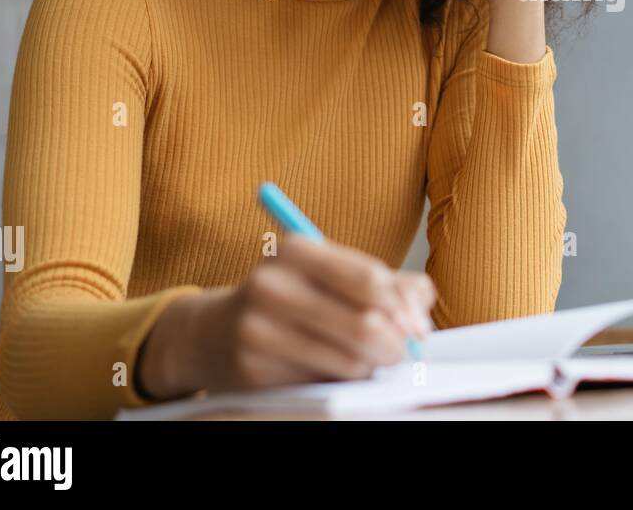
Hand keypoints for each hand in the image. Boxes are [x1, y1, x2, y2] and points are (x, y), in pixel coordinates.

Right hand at [138, 235, 435, 397]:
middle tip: (404, 354)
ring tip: (368, 360)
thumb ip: (384, 282)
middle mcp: (272, 284)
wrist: (211, 333)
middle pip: (364, 322)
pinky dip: (341, 381)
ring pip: (348, 359)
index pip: (370, 279)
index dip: (404, 308)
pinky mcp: (253, 368)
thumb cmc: (288, 299)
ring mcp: (258, 328)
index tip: (419, 328)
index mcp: (296, 250)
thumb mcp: (328, 276)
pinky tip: (336, 371)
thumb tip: (422, 305)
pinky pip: (322, 382)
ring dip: (370, 366)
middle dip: (397, 345)